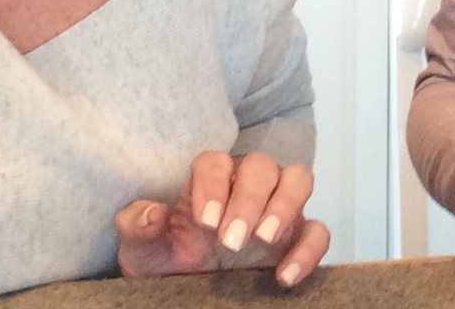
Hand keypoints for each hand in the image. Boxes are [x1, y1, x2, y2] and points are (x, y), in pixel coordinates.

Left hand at [115, 150, 330, 286]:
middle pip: (261, 165)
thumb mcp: (142, 250)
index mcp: (208, 182)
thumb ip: (137, 227)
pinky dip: (309, 249)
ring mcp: (276, 208)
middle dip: (249, 199)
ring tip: (265, 240)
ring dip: (286, 205)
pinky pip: (318, 230)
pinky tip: (284, 276)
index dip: (213, 184)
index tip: (206, 222)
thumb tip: (152, 213)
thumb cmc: (167, 261)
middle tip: (232, 240)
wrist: (185, 293)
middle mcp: (246, 186)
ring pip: (298, 178)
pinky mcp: (297, 238)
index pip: (216, 161)